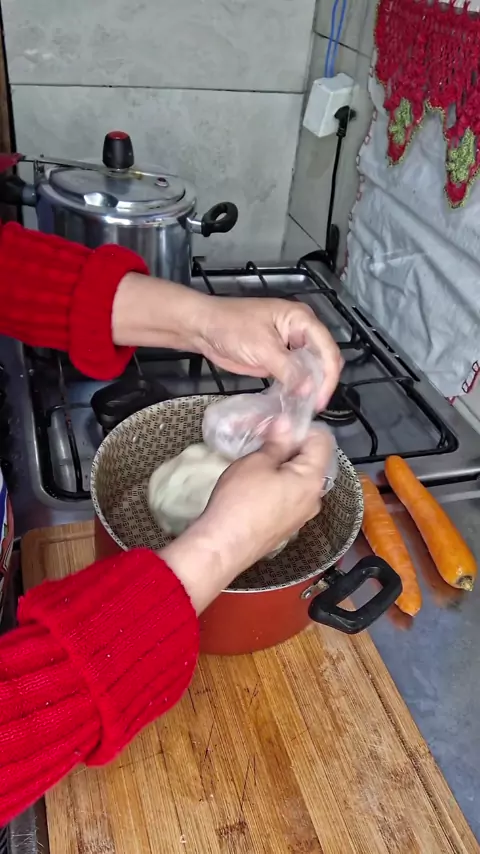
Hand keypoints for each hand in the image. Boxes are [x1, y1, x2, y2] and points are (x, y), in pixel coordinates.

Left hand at [112, 275, 341, 411]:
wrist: (204, 328)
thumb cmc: (231, 327)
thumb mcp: (262, 347)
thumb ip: (289, 369)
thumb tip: (309, 390)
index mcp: (302, 319)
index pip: (327, 349)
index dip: (328, 376)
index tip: (320, 400)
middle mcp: (301, 331)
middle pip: (324, 360)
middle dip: (321, 384)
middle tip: (312, 408)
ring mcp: (290, 346)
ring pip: (311, 370)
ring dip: (310, 389)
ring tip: (304, 410)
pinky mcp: (279, 360)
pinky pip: (296, 377)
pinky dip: (296, 390)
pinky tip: (293, 404)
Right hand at [160, 425, 334, 613]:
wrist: (223, 546)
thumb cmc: (239, 501)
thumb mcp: (256, 462)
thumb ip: (277, 442)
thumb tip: (287, 425)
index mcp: (312, 479)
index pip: (322, 440)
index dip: (303, 428)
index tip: (279, 426)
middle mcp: (314, 498)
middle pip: (312, 461)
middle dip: (290, 447)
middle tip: (263, 442)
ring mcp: (302, 516)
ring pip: (299, 480)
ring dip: (282, 467)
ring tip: (256, 463)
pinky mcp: (287, 527)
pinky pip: (289, 497)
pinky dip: (277, 486)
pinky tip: (254, 486)